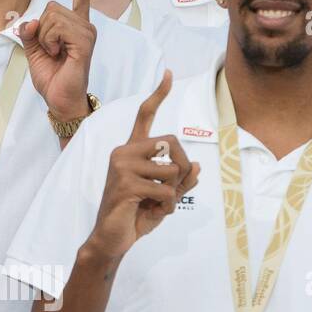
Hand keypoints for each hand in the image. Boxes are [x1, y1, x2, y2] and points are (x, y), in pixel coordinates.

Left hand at [20, 0, 95, 120]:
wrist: (59, 99)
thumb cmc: (51, 76)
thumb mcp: (33, 50)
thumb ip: (29, 32)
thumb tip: (28, 21)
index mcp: (75, 25)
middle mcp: (85, 25)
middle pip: (51, 6)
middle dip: (40, 28)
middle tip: (49, 49)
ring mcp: (87, 33)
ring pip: (51, 17)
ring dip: (44, 37)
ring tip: (54, 53)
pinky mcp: (84, 42)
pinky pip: (57, 28)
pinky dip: (49, 42)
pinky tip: (57, 54)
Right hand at [88, 71, 200, 259]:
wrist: (113, 238)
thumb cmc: (137, 214)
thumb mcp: (165, 197)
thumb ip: (180, 180)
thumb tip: (198, 166)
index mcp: (131, 150)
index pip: (144, 117)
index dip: (158, 95)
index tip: (169, 73)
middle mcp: (123, 152)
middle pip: (173, 143)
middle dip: (183, 170)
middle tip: (171, 192)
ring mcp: (121, 166)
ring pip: (172, 170)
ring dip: (173, 194)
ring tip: (154, 205)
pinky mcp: (125, 184)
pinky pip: (166, 192)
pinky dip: (166, 207)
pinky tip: (149, 212)